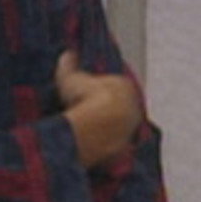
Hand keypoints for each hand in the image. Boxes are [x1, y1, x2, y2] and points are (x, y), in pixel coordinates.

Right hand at [54, 50, 141, 167]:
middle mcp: (133, 105)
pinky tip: (91, 145)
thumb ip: (69, 64)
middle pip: (120, 106)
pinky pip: (115, 144)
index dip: (101, 89)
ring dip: (108, 127)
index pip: (115, 84)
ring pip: (121, 125)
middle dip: (107, 109)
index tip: (88, 94)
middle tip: (88, 113)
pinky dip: (106, 145)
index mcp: (124, 84)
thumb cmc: (85, 99)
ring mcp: (131, 127)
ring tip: (88, 130)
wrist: (93, 128)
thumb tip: (67, 54)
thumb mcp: (71, 77)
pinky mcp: (125, 146)